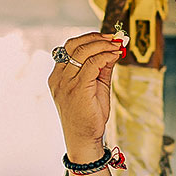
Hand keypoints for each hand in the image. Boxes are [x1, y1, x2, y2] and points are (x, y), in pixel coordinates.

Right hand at [48, 31, 124, 159]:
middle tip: (114, 38)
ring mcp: (66, 82)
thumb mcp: (95, 87)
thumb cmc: (88, 116)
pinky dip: (105, 56)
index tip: (107, 37)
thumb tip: (113, 51)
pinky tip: (115, 55)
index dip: (89, 38)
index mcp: (58, 76)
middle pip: (74, 45)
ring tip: (117, 45)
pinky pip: (92, 64)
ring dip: (103, 45)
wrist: (83, 139)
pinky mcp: (78, 88)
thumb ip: (101, 68)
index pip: (70, 47)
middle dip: (96, 38)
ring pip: (83, 51)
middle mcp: (58, 77)